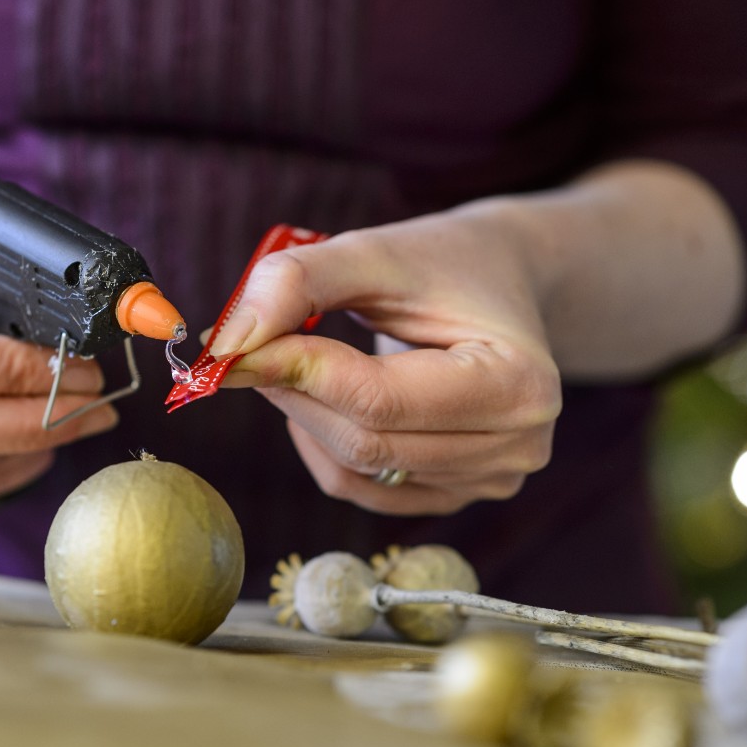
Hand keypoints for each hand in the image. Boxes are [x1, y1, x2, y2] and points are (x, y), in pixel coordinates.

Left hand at [208, 204, 561, 514]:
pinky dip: (322, 444)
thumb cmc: (445, 261)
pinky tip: (320, 397)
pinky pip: (361, 487)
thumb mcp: (377, 252)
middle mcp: (516, 446)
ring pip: (357, 466)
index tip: (230, 347)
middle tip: (249, 348)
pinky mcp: (454, 494)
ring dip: (303, 414)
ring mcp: (488, 480)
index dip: (296, 371)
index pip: (378, 400)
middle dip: (293, 392)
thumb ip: (300, 283)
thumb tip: (228, 343)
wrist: (504, 283)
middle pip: (364, 441)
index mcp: (518, 384)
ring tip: (295, 358)